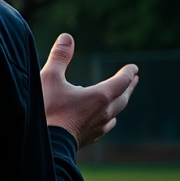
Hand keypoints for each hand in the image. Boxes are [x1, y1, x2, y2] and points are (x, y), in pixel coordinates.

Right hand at [41, 33, 138, 147]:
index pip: (121, 81)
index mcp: (100, 96)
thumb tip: (67, 37)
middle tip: (134, 80)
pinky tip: (101, 120)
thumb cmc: (47, 109)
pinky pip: (105, 127)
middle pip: (123, 98)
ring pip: (116, 114)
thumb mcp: (50, 78)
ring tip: (117, 100)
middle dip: (129, 87)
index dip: (128, 72)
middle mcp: (104, 112)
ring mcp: (99, 127)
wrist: (45, 144)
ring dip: (119, 104)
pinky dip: (107, 119)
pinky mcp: (90, 138)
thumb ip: (60, 57)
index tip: (133, 68)